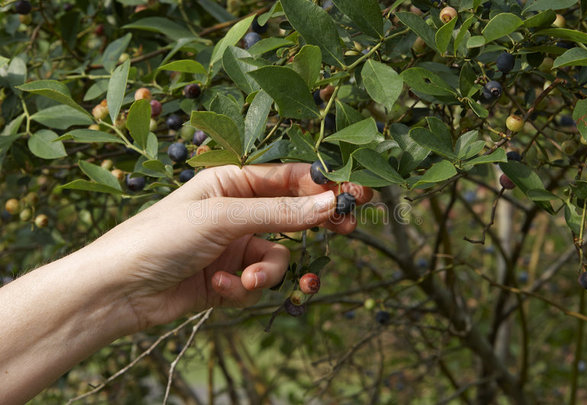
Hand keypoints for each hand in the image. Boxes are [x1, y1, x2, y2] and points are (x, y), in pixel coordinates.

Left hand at [91, 163, 371, 330]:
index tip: (358, 193)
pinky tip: (219, 289)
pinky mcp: (230, 278)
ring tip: (245, 280)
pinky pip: (258, 282)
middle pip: (292, 214)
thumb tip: (330, 203)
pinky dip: (243, 289)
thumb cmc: (161, 237)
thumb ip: (279, 213)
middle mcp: (237, 210)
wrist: (119, 291)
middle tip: (345, 230)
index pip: (289, 178)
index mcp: (232, 181)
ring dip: (266, 272)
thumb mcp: (223, 218)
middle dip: (314, 225)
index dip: (325, 184)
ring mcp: (234, 245)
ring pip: (278, 256)